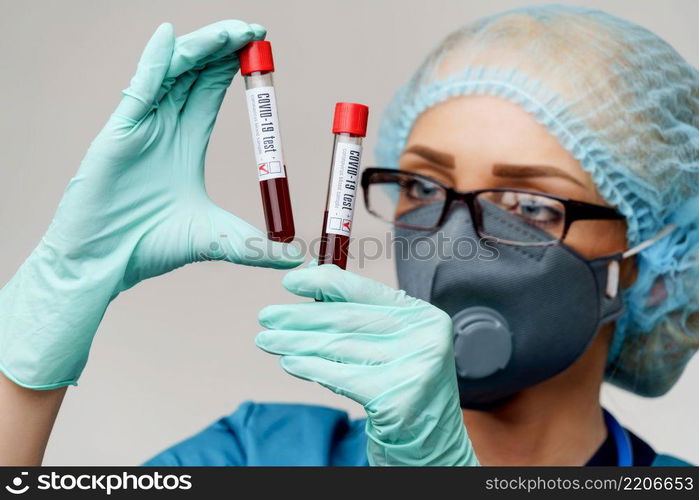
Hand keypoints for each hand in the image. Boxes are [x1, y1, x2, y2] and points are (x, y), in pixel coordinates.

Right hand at [0, 21, 303, 389]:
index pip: (210, 92)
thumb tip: (299, 258)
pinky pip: (137, 91)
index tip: (260, 48)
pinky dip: (152, 63)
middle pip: (193, 73)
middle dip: (223, 47)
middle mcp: (162, 129)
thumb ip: (257, 246)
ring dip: (201, 49)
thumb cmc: (149, 248)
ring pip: (171, 74)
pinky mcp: (117, 135)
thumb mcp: (217, 240)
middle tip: (256, 31)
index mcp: (183, 144)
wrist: (103, 265)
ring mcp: (138, 128)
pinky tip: (169, 38)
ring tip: (232, 32)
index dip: (232, 66)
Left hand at [255, 265, 478, 465]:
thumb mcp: (393, 343)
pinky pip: (339, 377)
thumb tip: (312, 283)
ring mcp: (411, 369)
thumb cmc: (402, 385)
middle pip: (346, 320)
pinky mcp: (394, 400)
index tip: (290, 281)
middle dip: (300, 317)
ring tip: (268, 339)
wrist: (430, 440)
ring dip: (296, 342)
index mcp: (423, 316)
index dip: (323, 282)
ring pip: (338, 347)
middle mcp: (423, 339)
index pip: (366, 290)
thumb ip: (360, 315)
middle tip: (267, 316)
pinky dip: (309, 367)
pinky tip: (289, 362)